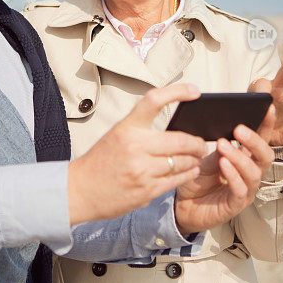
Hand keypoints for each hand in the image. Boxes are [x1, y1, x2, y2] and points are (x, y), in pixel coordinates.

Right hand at [68, 84, 207, 224]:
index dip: (178, 92)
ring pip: (182, 162)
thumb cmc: (101, 161)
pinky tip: (189, 171)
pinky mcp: (146, 190)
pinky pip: (177, 180)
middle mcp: (135, 146)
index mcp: (126, 127)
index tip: (195, 91)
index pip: (154, 100)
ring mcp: (142, 170)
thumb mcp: (117, 135)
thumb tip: (177, 129)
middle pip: (181, 140)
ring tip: (195, 159)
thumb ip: (142, 131)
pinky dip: (188, 174)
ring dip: (194, 160)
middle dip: (197, 143)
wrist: (79, 190)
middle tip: (202, 143)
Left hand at [174, 106, 275, 234]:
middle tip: (239, 129)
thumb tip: (225, 126)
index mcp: (245, 158)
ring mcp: (245, 190)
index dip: (267, 125)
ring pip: (254, 172)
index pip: (261, 140)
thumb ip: (218, 146)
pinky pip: (240, 190)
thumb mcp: (205, 157)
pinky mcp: (235, 205)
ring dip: (239, 157)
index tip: (268, 108)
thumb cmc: (197, 179)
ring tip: (223, 145)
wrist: (182, 205)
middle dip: (255, 141)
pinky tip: (223, 164)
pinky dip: (233, 175)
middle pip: (265, 156)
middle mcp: (250, 173)